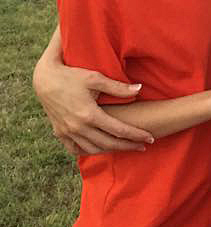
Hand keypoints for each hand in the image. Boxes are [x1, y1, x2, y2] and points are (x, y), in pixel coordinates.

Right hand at [33, 56, 150, 155]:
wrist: (44, 79)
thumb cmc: (72, 75)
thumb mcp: (95, 78)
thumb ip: (118, 87)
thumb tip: (140, 89)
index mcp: (89, 115)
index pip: (119, 130)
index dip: (137, 135)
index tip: (150, 139)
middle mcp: (78, 127)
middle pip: (109, 144)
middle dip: (128, 146)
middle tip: (143, 147)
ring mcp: (67, 132)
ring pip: (93, 149)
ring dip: (111, 151)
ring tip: (125, 147)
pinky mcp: (59, 133)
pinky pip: (75, 149)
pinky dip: (88, 151)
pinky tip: (99, 149)